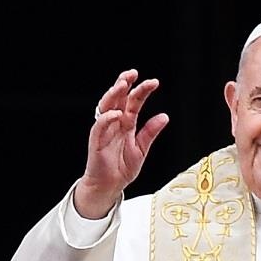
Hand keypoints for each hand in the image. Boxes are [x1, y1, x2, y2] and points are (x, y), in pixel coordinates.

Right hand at [74, 69, 169, 219]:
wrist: (109, 186)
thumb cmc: (122, 168)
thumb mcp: (142, 149)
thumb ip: (150, 132)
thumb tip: (164, 116)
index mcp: (126, 123)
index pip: (133, 101)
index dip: (141, 91)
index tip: (153, 82)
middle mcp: (114, 123)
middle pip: (117, 98)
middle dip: (123, 83)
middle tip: (132, 74)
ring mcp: (104, 130)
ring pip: (106, 106)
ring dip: (113, 94)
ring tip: (122, 85)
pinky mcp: (96, 141)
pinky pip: (99, 126)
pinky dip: (107, 118)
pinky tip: (116, 113)